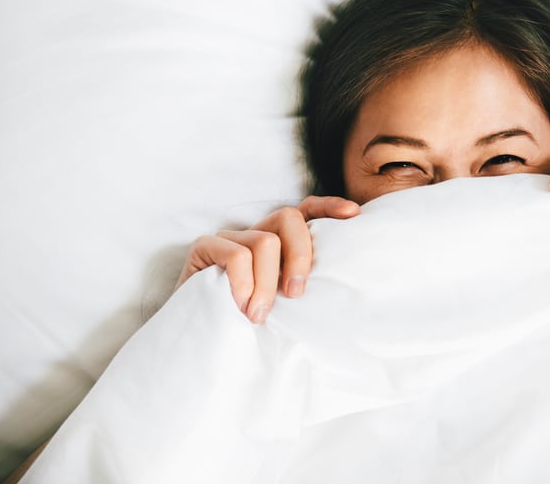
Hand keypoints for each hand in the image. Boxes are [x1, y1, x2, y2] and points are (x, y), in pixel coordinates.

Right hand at [174, 196, 360, 322]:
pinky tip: (239, 306)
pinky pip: (236, 256)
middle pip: (290, 219)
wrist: (197, 341)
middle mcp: (256, 232)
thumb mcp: (282, 305)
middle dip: (300, 256)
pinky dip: (243, 284)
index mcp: (279, 242)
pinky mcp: (205, 247)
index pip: (306, 211)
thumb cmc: (245, 324)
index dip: (329, 207)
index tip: (353, 214)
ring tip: (258, 315)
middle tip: (295, 295)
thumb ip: (297, 287)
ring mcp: (230, 237)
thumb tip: (336, 287)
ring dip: (266, 284)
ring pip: (265, 242)